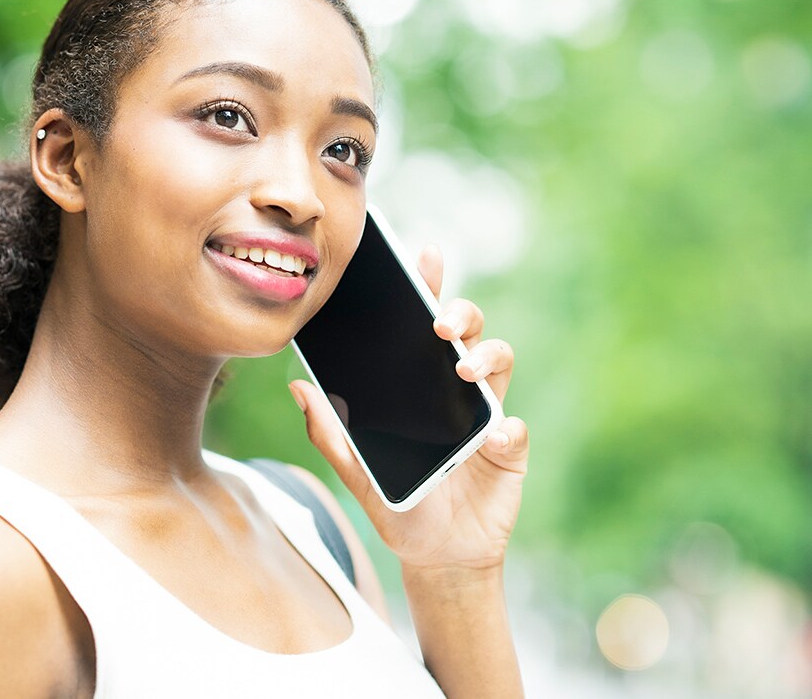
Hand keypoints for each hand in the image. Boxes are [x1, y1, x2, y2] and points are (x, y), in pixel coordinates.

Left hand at [289, 244, 528, 572]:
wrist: (435, 555)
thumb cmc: (398, 501)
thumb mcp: (356, 470)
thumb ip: (328, 432)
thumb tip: (296, 388)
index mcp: (417, 381)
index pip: (422, 324)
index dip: (427, 287)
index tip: (423, 256)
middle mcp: (454, 387)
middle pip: (468, 329)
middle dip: (459, 313)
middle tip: (439, 326)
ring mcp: (486, 413)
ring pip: (499, 360)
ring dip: (486, 357)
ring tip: (464, 372)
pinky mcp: (508, 448)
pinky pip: (515, 427)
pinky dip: (505, 430)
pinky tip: (490, 442)